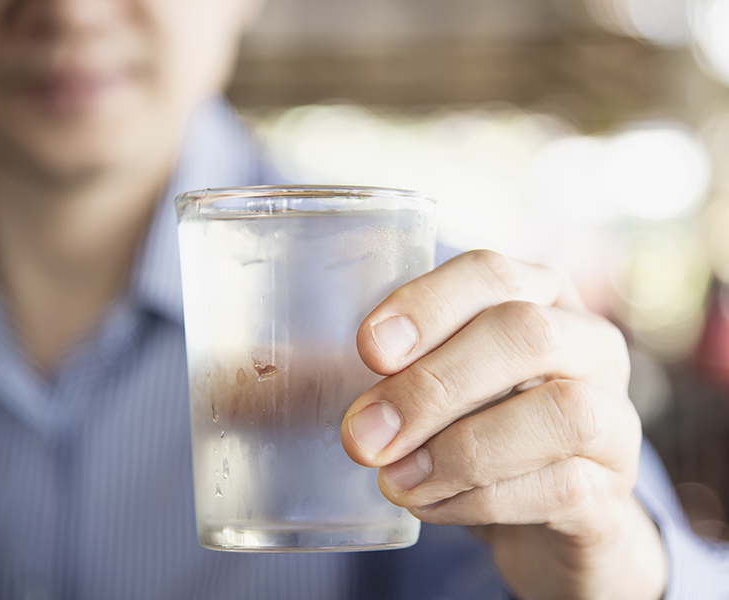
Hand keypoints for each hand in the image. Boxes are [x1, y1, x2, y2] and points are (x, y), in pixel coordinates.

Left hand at [341, 250, 667, 599]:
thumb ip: (380, 372)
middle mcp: (589, 345)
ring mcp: (615, 416)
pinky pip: (563, 486)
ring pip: (559, 412)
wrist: (546, 515)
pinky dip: (483, 500)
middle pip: (525, 333)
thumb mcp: (435, 388)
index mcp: (539, 299)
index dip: (429, 303)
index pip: (491, 273)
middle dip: (433, 385)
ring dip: (461, 450)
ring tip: (395, 481)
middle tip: (363, 435)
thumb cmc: (476, 429)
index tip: (368, 348)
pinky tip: (432, 507)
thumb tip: (277, 378)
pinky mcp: (616, 489)